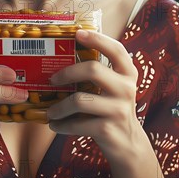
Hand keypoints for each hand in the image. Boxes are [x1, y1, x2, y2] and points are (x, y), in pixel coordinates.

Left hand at [46, 29, 142, 162]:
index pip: (116, 49)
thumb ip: (99, 73)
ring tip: (49, 111)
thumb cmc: (112, 109)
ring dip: (59, 106)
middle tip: (52, 79)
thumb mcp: (113, 88)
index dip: (98, 39)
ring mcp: (118, 109)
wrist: (129, 144)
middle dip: (67, 73)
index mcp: (127, 74)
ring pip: (80, 100)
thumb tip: (63, 56)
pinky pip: (77, 123)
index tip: (78, 33)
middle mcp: (126, 88)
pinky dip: (62, 124)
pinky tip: (55, 125)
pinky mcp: (108, 129)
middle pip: (93, 70)